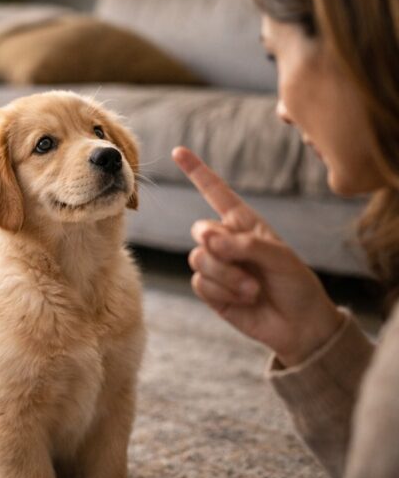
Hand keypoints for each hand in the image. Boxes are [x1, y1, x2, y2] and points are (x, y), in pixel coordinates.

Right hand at [173, 146, 343, 365]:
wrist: (299, 326)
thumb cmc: (296, 284)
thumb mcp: (281, 257)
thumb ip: (245, 244)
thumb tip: (207, 242)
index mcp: (244, 223)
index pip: (216, 192)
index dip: (197, 171)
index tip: (178, 151)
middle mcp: (226, 241)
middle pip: (200, 230)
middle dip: (217, 246)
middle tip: (240, 261)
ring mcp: (217, 266)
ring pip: (199, 259)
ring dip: (226, 276)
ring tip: (253, 289)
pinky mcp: (210, 290)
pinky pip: (199, 282)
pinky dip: (222, 292)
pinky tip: (243, 299)